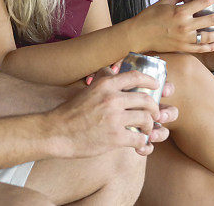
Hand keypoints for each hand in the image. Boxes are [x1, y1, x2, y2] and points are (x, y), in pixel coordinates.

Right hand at [51, 70, 176, 156]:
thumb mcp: (89, 89)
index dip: (151, 81)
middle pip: (146, 99)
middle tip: (155, 113)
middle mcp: (112, 98)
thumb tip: (116, 71)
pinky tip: (139, 142)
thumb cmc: (72, 112)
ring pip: (146, 119)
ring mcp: (114, 118)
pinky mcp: (115, 137)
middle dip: (155, 108)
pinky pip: (139, 138)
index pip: (136, 77)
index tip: (157, 86)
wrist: (57, 132)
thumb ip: (104, 80)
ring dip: (150, 125)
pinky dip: (143, 141)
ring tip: (147, 129)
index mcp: (106, 85)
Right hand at [132, 0, 213, 53]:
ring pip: (208, 37)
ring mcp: (184, 39)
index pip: (203, 2)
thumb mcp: (162, 2)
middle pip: (209, 20)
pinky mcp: (182, 48)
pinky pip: (200, 49)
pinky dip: (211, 47)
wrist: (138, 35)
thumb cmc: (148, 17)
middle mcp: (184, 26)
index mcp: (180, 12)